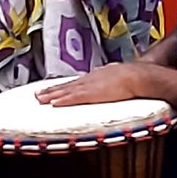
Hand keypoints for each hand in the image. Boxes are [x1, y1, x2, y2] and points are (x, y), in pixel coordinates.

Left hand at [35, 63, 157, 106]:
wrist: (138, 76)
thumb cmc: (134, 76)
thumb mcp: (119, 74)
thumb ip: (112, 77)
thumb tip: (112, 79)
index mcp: (97, 75)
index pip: (76, 82)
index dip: (64, 86)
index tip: (53, 89)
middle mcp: (90, 79)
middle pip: (67, 85)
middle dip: (51, 90)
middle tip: (38, 94)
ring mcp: (89, 86)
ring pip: (66, 91)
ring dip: (52, 95)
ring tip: (40, 99)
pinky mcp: (91, 94)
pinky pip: (73, 98)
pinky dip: (63, 100)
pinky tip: (54, 103)